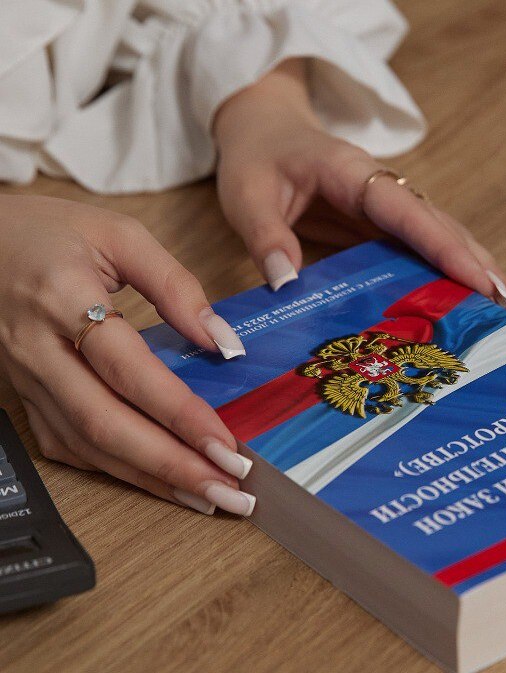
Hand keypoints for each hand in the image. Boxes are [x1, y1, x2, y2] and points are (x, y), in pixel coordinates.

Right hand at [0, 195, 255, 514]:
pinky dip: (118, 471)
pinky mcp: (26, 398)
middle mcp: (38, 349)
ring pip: (88, 446)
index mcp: (62, 298)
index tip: (226, 443)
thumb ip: (176, 286)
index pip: (127, 369)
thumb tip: (223, 343)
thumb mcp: (120, 236)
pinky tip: (160, 483)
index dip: (178, 412)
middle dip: (172, 465)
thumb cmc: (50, 234)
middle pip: (106, 423)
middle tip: (229, 490)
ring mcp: (26, 380)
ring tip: (208, 495)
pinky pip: (70, 447)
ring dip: (151, 479)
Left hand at [213, 60, 505, 317]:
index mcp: (355, 176)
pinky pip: (426, 255)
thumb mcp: (246, 193)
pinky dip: (456, 280)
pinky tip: (478, 308)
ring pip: (447, 243)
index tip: (483, 283)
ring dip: (483, 277)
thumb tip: (287, 285)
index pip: (410, 214)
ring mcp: (390, 213)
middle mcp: (385, 193)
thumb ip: (265, 236)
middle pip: (446, 230)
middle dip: (485, 269)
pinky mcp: (387, 231)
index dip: (448, 250)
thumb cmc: (258, 157)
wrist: (265, 130)